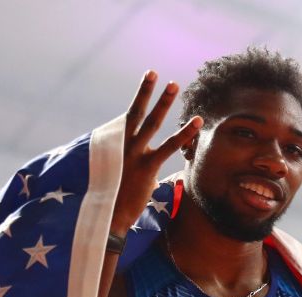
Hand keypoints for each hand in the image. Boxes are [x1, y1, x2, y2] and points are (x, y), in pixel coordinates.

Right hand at [110, 71, 202, 234]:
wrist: (104, 218)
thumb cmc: (108, 201)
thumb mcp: (112, 180)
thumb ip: (127, 170)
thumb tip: (145, 177)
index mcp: (113, 146)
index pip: (126, 119)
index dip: (138, 101)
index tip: (146, 81)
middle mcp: (122, 146)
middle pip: (136, 113)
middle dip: (145, 92)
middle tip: (153, 73)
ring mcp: (134, 155)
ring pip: (151, 123)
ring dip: (163, 102)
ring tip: (174, 85)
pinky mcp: (147, 168)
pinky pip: (169, 146)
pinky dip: (184, 134)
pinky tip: (197, 122)